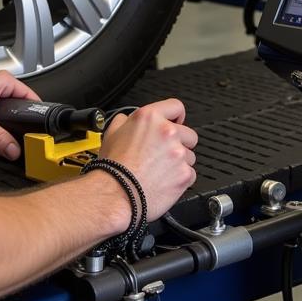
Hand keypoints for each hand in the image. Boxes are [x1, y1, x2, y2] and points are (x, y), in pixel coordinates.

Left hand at [0, 68, 38, 160]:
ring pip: (6, 112)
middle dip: (21, 124)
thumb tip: (12, 149)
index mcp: (5, 81)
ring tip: (9, 139)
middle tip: (25, 140)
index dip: (37, 114)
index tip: (39, 131)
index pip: (32, 97)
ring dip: (6, 125)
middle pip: (19, 107)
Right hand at [97, 99, 196, 220]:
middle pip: (188, 134)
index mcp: (150, 118)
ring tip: (160, 171)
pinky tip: (164, 182)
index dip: (176, 117)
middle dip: (180, 143)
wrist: (115, 194)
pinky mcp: (185, 174)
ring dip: (179, 162)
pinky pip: (190, 174)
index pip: (176, 107)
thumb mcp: (111, 134)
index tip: (176, 124)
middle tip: (164, 155)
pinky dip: (180, 179)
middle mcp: (167, 132)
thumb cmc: (112, 167)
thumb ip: (124, 121)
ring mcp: (178, 153)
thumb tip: (127, 120)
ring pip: (190, 156)